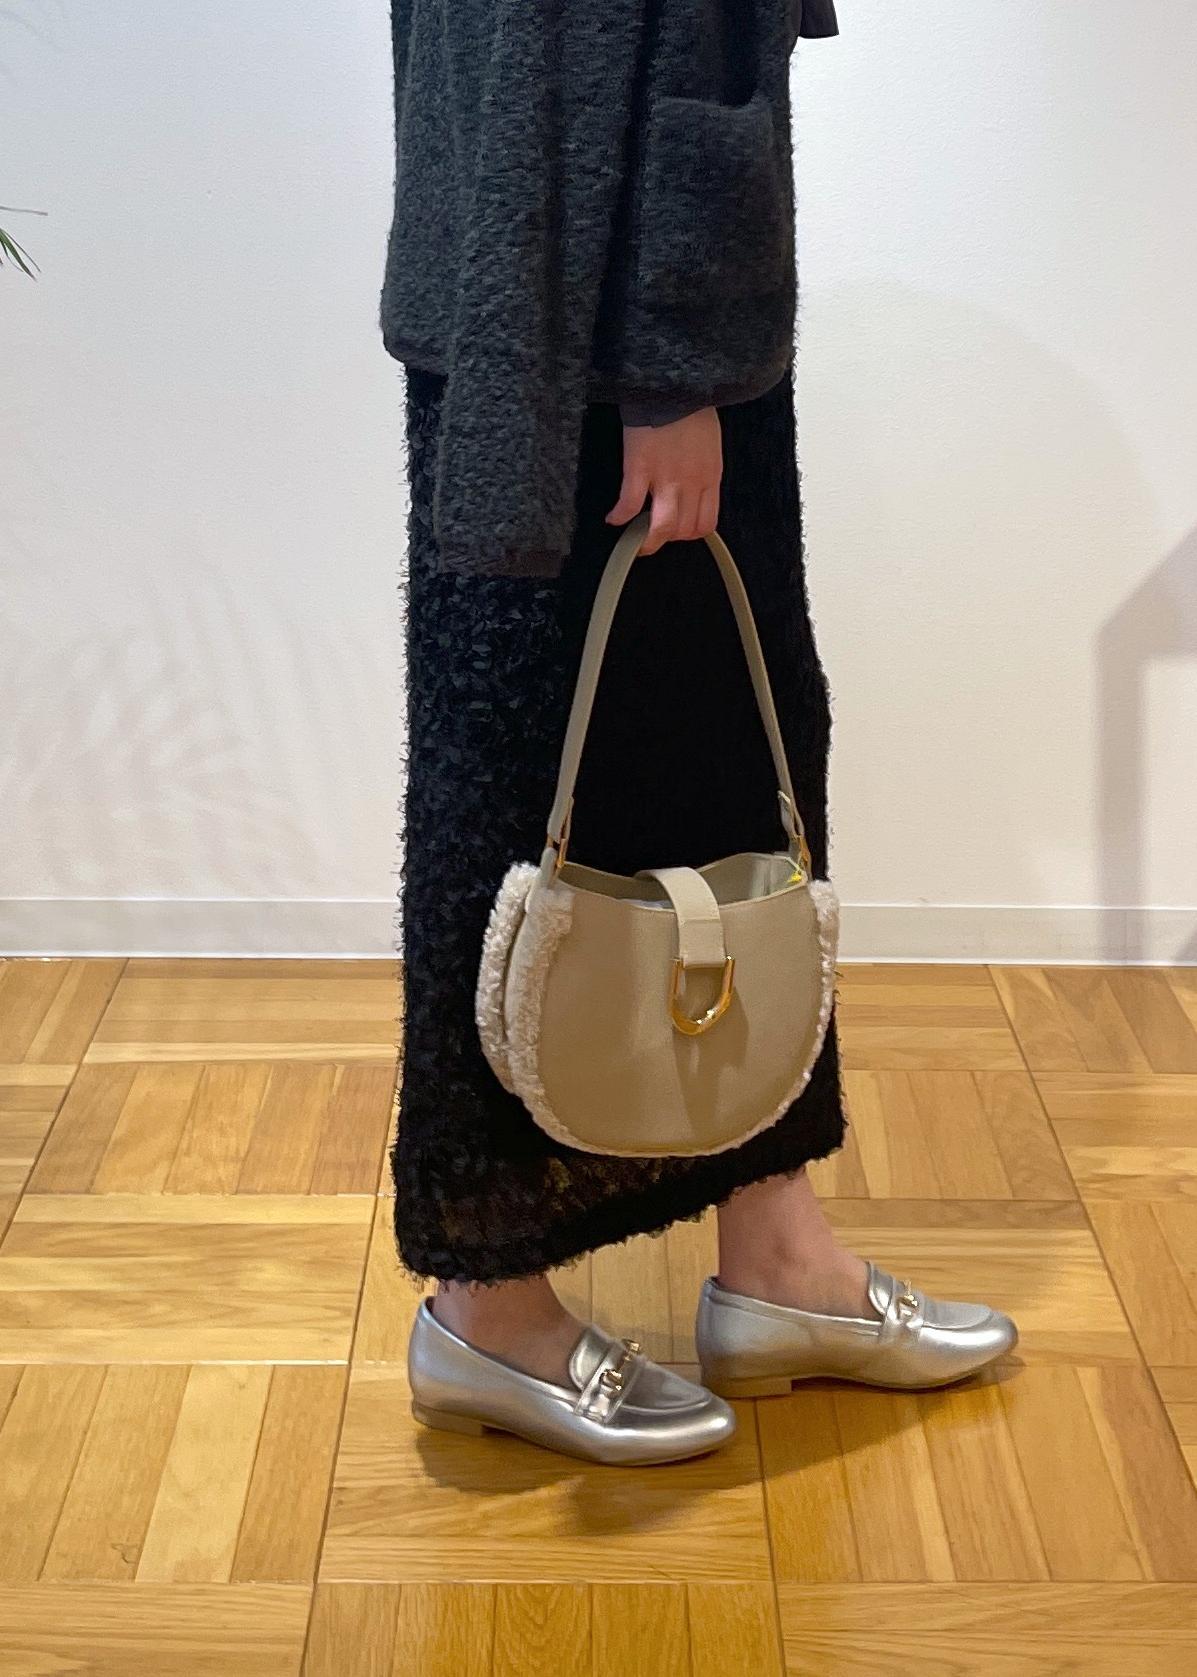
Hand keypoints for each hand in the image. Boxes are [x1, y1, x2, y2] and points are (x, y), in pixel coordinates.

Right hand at [607, 407, 722, 553]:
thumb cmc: (692, 406)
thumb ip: (703, 467)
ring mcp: (666, 479)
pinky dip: (619, 516)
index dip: (690, 533)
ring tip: (635, 542)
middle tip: (654, 535)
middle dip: (669, 538)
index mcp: (710, 476)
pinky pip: (629, 504)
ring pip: (661, 528)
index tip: (679, 531)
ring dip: (647, 541)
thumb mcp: (710, 443)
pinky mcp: (640, 469)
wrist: (674, 384)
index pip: (706, 522)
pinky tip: (612, 519)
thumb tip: (693, 483)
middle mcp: (691, 484)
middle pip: (684, 530)